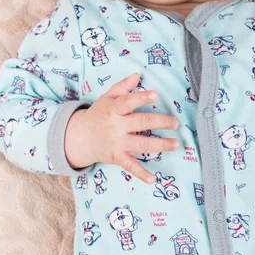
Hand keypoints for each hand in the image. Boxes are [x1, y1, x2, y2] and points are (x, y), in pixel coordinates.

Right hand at [64, 72, 179, 183]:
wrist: (79, 138)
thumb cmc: (98, 114)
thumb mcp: (106, 98)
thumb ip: (122, 87)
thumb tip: (137, 75)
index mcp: (115, 109)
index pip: (129, 102)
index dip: (142, 98)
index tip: (156, 95)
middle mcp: (117, 126)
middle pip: (142, 123)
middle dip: (161, 122)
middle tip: (175, 123)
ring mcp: (118, 143)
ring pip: (142, 144)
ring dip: (160, 145)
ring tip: (176, 144)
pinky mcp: (118, 157)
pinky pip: (130, 166)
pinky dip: (141, 174)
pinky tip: (152, 179)